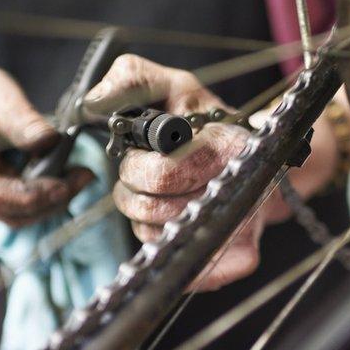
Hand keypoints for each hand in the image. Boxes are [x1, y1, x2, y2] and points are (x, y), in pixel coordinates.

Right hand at [0, 61, 92, 226]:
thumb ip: (18, 117)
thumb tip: (49, 141)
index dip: (30, 196)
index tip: (64, 185)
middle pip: (7, 213)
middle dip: (51, 201)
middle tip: (84, 175)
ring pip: (16, 216)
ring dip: (52, 203)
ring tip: (80, 176)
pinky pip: (18, 209)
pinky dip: (44, 199)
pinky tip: (64, 178)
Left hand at [91, 55, 287, 291]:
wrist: (254, 156)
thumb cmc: (204, 121)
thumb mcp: (170, 86)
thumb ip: (130, 79)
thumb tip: (95, 102)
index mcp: (226, 145)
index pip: (162, 174)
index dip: (137, 169)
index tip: (140, 156)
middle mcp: (240, 187)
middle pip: (155, 211)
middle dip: (133, 193)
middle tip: (141, 179)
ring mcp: (244, 226)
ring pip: (160, 240)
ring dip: (145, 221)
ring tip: (159, 198)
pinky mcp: (242, 257)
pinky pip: (183, 270)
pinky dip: (164, 248)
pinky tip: (171, 225)